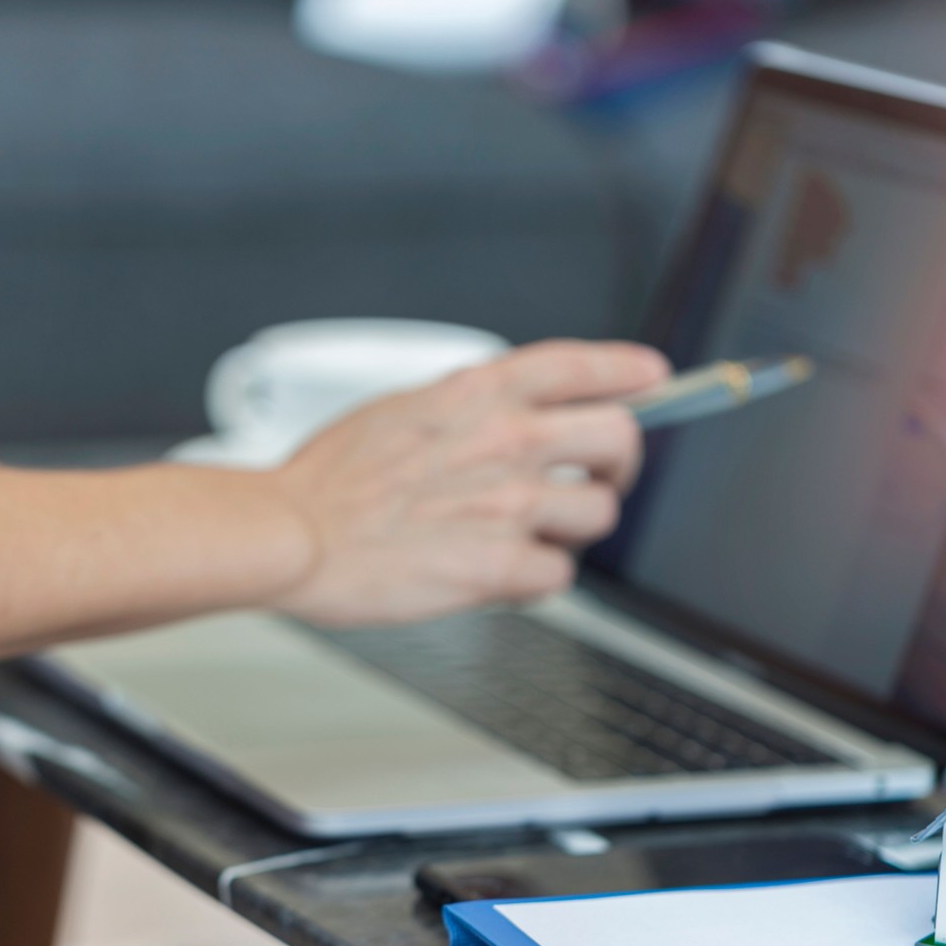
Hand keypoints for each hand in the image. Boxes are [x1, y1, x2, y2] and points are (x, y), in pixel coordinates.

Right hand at [269, 340, 668, 625]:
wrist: (292, 534)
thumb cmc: (330, 481)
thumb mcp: (403, 408)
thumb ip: (466, 408)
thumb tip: (503, 416)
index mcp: (479, 392)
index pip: (581, 365)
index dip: (628, 371)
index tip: (653, 378)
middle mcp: (506, 439)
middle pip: (620, 437)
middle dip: (619, 463)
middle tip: (601, 479)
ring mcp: (509, 502)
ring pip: (598, 514)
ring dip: (572, 529)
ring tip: (532, 535)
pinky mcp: (501, 563)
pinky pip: (558, 575)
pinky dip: (535, 580)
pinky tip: (502, 574)